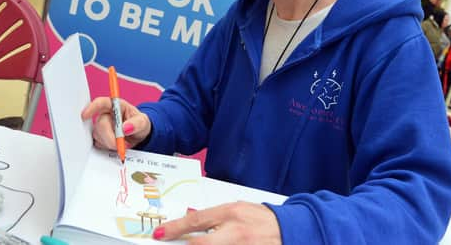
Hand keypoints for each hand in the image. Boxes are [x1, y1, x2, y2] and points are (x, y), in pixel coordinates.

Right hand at [81, 97, 150, 149]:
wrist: (139, 135)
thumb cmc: (139, 124)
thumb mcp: (143, 122)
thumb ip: (136, 124)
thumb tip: (126, 128)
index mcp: (115, 105)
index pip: (101, 103)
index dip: (92, 108)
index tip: (85, 115)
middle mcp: (106, 114)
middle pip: (100, 124)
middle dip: (109, 137)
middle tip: (120, 145)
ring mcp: (101, 126)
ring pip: (98, 135)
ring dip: (109, 143)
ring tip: (123, 144)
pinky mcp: (100, 137)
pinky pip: (98, 143)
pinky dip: (107, 147)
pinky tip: (116, 146)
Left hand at [152, 202, 281, 244]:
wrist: (290, 230)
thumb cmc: (261, 218)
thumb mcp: (237, 209)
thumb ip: (215, 217)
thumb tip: (191, 224)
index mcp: (231, 213)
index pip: (197, 221)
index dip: (176, 228)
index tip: (159, 234)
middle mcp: (235, 232)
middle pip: (201, 244)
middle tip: (168, 244)